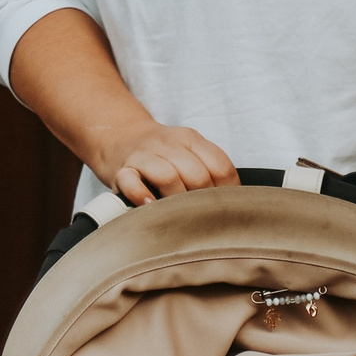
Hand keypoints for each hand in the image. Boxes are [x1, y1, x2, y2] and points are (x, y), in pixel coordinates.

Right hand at [95, 122, 236, 206]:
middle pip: (197, 174)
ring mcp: (144, 156)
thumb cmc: (162, 155)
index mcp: (191, 139)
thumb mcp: (189, 152)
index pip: (220, 167)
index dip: (227, 193)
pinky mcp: (122, 170)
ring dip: (175, 200)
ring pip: (168, 176)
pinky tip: (149, 205)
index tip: (225, 210)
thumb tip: (234, 206)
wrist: (121, 137)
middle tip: (201, 218)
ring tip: (176, 214)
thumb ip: (210, 171)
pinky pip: (132, 182)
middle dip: (202, 201)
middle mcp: (169, 144)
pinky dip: (141, 196)